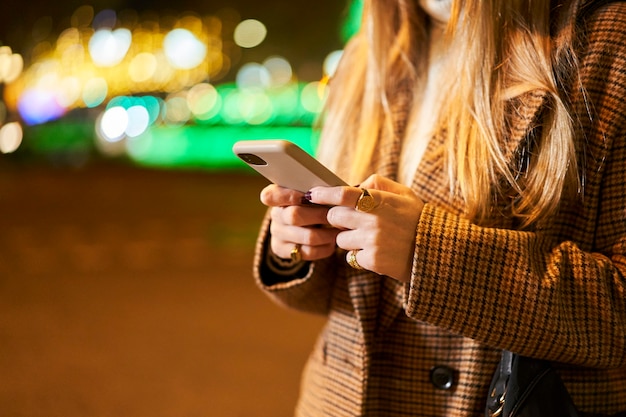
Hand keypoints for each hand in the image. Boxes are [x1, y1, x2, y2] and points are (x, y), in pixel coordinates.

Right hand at [260, 184, 340, 260]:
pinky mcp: (282, 250)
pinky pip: (307, 252)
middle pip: (294, 216)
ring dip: (327, 234)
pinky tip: (332, 242)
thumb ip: (317, 192)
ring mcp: (277, 234)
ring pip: (306, 236)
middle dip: (319, 215)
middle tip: (336, 214)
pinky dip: (324, 248)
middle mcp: (275, 215)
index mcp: (277, 196)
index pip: (270, 195)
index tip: (307, 196)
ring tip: (340, 229)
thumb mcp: (313, 194)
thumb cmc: (314, 203)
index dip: (287, 196)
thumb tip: (331, 193)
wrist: (307, 224)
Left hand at [306, 174, 423, 281]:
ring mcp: (372, 241)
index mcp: (380, 200)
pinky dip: (359, 256)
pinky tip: (377, 252)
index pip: (342, 194)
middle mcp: (373, 220)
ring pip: (340, 240)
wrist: (436, 252)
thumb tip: (356, 183)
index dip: (323, 194)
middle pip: (334, 217)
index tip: (311, 194)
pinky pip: (351, 257)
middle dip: (338, 219)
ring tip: (371, 239)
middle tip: (351, 221)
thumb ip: (378, 184)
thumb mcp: (404, 194)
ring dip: (349, 239)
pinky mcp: (372, 261)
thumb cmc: (417, 219)